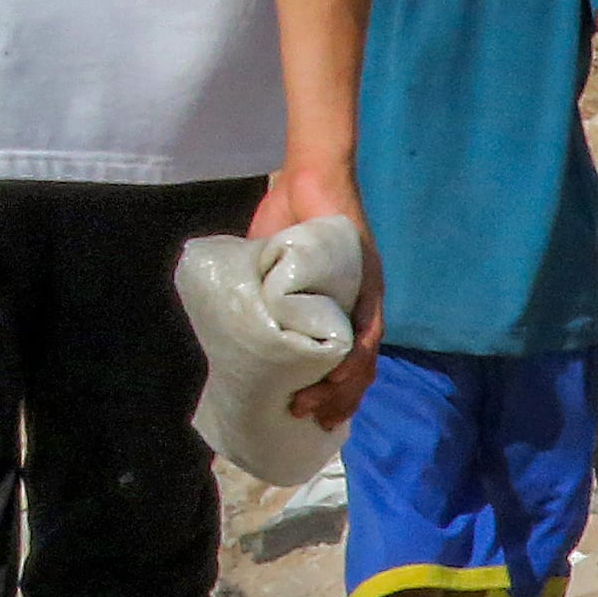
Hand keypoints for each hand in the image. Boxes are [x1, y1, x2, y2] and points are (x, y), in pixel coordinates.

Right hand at [251, 159, 384, 429]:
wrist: (305, 178)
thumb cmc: (285, 221)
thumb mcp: (265, 269)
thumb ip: (260, 295)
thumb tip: (228, 325)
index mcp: (335, 312)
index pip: (340, 366)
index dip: (329, 396)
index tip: (307, 417)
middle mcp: (357, 312)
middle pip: (357, 372)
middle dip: (334, 403)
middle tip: (305, 418)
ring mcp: (366, 298)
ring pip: (365, 359)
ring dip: (342, 388)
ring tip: (315, 404)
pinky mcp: (369, 282)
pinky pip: (369, 327)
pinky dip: (356, 354)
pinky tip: (340, 374)